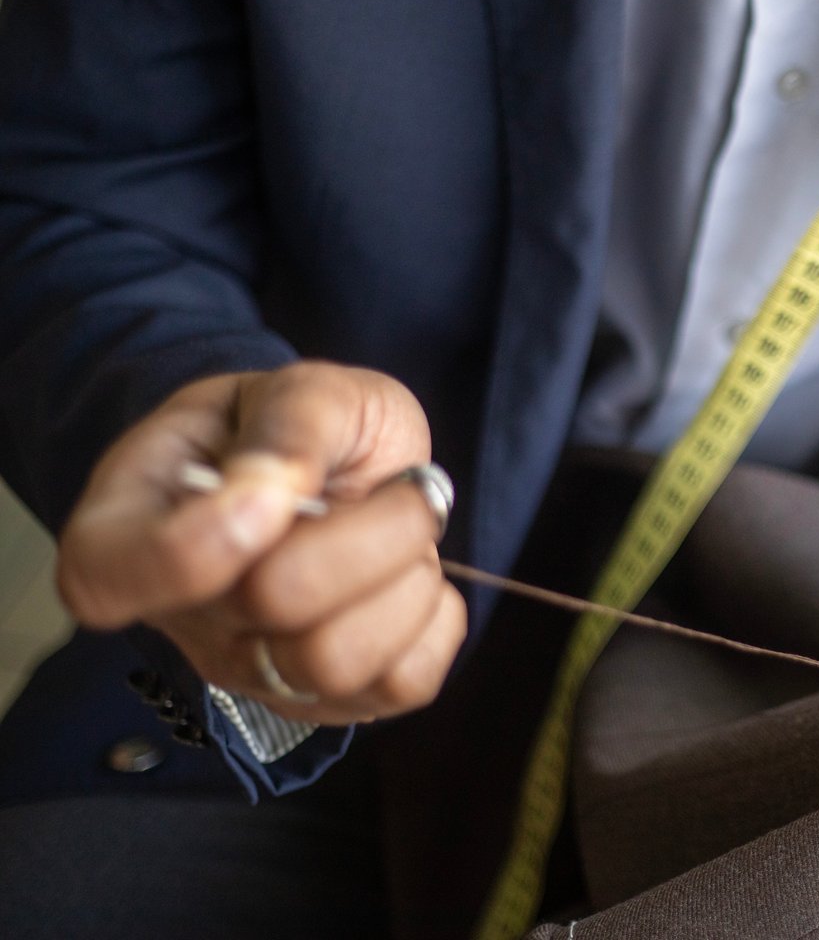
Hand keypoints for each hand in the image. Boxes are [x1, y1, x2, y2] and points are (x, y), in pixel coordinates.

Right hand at [56, 361, 466, 725]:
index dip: (196, 543)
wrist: (345, 469)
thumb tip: (277, 483)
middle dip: (363, 526)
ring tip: (396, 531)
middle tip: (385, 485)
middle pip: (274, 604)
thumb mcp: (298, 388)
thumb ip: (289, 423)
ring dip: (404, 573)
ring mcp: (255, 675)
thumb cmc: (299, 428)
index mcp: (125, 531)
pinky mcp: (335, 704)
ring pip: (340, 660)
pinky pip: (405, 683)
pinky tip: (409, 576)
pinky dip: (434, 618)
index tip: (272, 489)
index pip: (110, 578)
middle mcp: (183, 621)